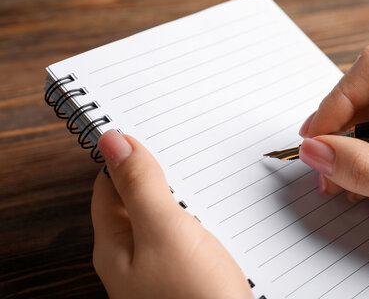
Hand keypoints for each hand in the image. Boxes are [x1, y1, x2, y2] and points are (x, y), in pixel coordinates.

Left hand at [91, 130, 251, 298]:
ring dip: (181, 195)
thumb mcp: (165, 229)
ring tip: (205, 174)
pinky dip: (196, 218)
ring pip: (163, 218)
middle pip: (136, 201)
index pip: (108, 186)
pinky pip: (184, 237)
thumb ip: (140, 185)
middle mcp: (133, 259)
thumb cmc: (195, 294)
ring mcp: (160, 270)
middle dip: (156, 174)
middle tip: (183, 148)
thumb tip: (111, 140)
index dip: (123, 156)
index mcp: (115, 245)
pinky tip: (216, 212)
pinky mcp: (187, 277)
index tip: (147, 130)